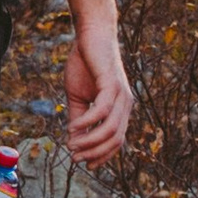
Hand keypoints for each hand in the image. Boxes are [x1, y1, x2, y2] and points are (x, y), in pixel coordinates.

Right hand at [65, 23, 131, 168]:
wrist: (91, 33)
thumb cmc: (85, 63)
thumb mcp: (79, 96)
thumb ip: (79, 117)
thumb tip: (74, 140)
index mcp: (120, 108)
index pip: (117, 141)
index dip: (102, 156)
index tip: (84, 164)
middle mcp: (125, 104)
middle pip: (115, 140)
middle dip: (95, 153)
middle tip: (75, 157)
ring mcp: (121, 94)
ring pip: (110, 129)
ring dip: (90, 142)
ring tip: (72, 145)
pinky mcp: (112, 84)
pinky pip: (101, 110)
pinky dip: (87, 122)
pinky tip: (72, 127)